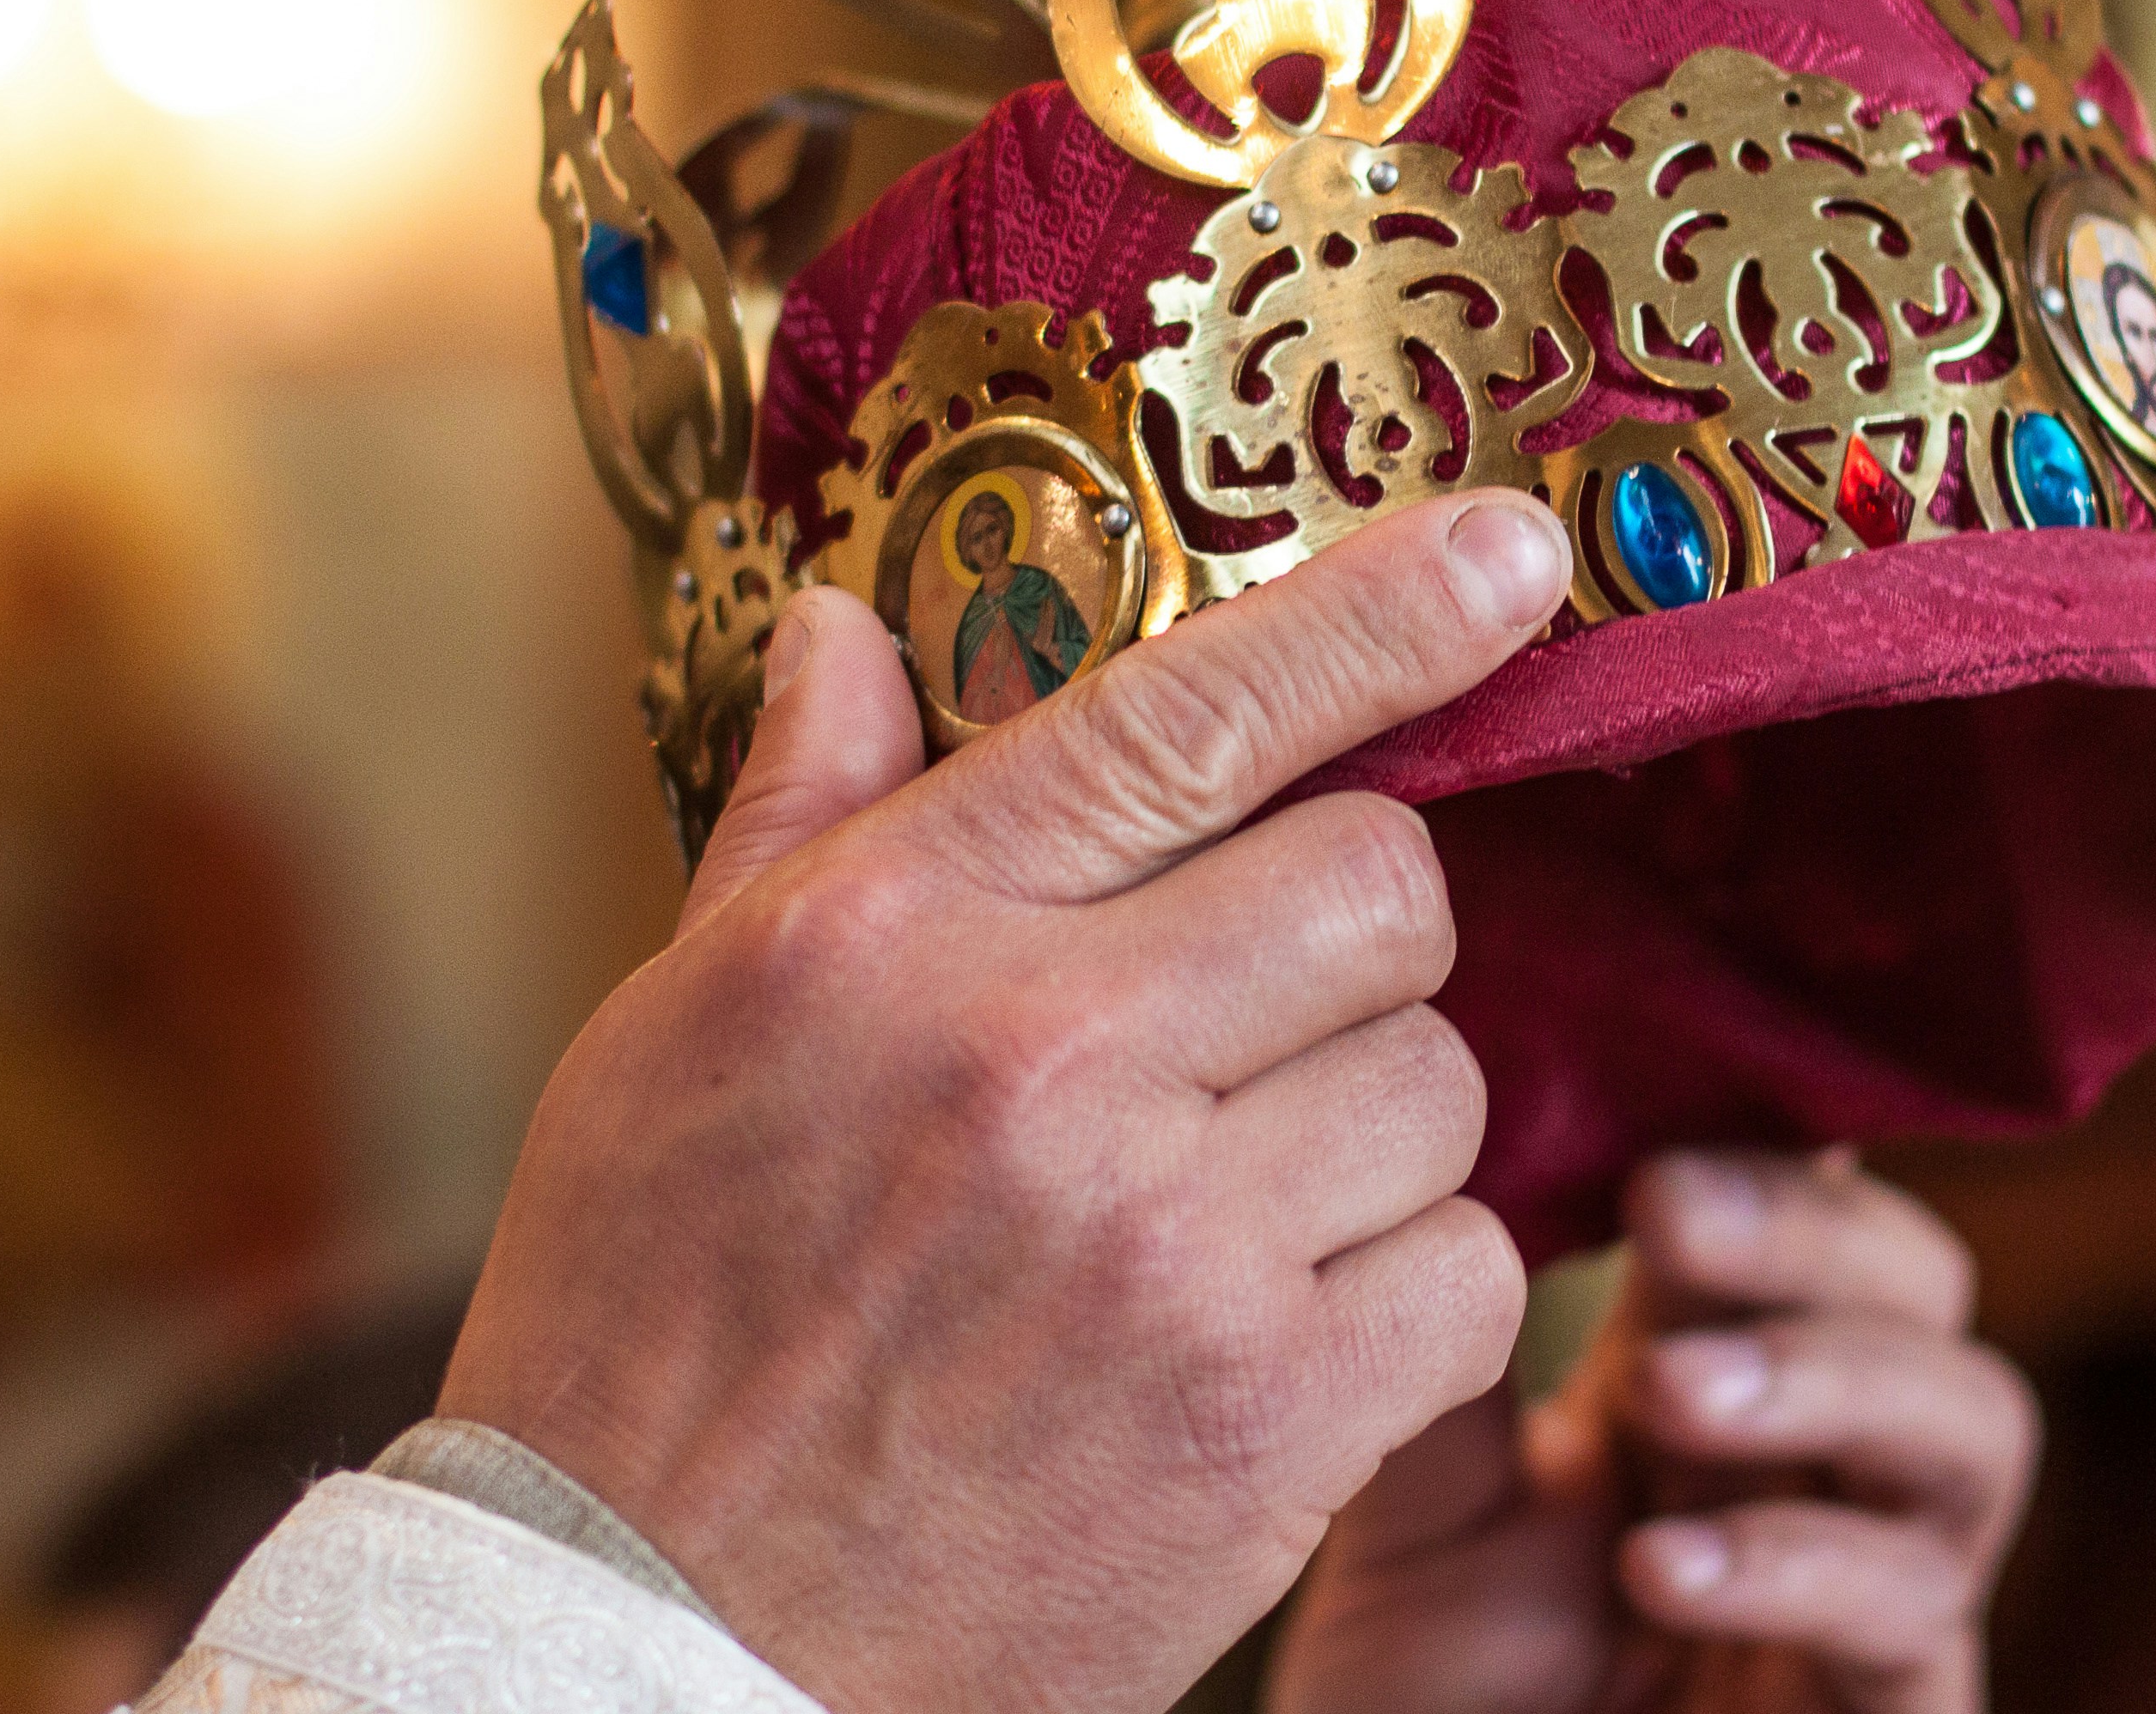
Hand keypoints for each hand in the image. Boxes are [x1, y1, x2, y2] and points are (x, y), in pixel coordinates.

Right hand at [438, 491, 1570, 1713]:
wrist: (638, 1641)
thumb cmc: (649, 1323)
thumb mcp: (672, 1030)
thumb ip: (801, 814)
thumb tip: (852, 621)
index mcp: (892, 930)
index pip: (1191, 711)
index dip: (1385, 610)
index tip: (1516, 550)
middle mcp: (1041, 1054)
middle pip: (1381, 884)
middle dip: (1355, 941)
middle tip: (1265, 1020)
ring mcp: (1166, 1240)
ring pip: (1441, 1079)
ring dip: (1377, 1130)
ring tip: (1236, 1204)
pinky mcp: (1266, 1420)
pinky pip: (1469, 1274)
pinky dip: (1410, 1298)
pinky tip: (1283, 1332)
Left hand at [1267, 1149, 2036, 1713]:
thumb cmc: (1430, 1693)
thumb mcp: (1418, 1496)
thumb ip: (1449, 1339)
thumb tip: (1449, 1138)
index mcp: (1716, 1362)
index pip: (1804, 1192)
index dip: (1761, 1122)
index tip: (1651, 1076)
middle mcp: (1822, 1456)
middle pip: (1920, 1277)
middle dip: (1805, 1226)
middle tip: (1662, 1201)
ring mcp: (1878, 1585)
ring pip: (1974, 1423)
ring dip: (1829, 1376)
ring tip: (1663, 1389)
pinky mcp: (1900, 1709)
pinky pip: (1912, 1610)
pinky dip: (1796, 1566)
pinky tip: (1666, 1566)